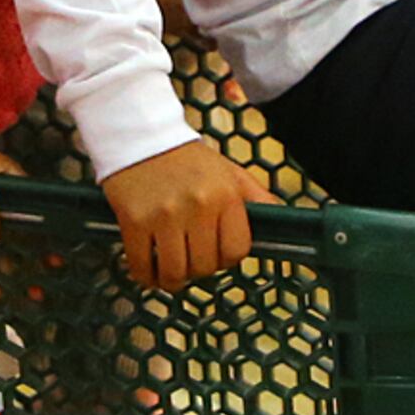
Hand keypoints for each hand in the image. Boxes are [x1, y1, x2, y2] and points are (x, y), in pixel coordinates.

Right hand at [101, 137, 266, 289]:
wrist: (140, 136)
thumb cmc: (185, 159)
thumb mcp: (228, 171)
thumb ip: (256, 197)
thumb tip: (280, 218)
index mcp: (225, 195)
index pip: (236, 251)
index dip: (226, 258)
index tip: (215, 253)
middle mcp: (198, 206)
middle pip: (205, 267)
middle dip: (198, 269)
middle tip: (189, 257)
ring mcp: (164, 215)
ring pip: (174, 273)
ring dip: (171, 279)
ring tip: (168, 268)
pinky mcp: (135, 221)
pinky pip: (141, 266)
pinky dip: (145, 275)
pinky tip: (148, 267)